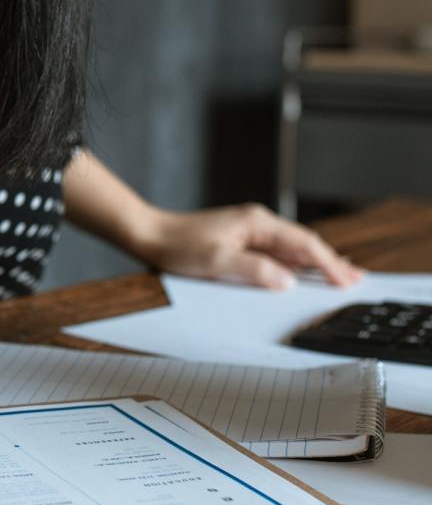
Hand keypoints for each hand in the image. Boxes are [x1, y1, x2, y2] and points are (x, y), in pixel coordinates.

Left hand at [131, 202, 365, 290]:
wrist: (149, 234)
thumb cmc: (178, 246)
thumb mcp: (218, 262)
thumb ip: (256, 271)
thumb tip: (288, 281)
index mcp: (257, 223)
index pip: (303, 244)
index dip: (328, 263)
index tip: (347, 280)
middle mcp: (257, 223)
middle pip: (302, 243)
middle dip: (329, 261)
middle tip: (355, 279)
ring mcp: (248, 230)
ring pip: (289, 248)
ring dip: (313, 263)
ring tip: (338, 276)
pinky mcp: (238, 239)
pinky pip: (273, 252)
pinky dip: (292, 263)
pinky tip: (300, 273)